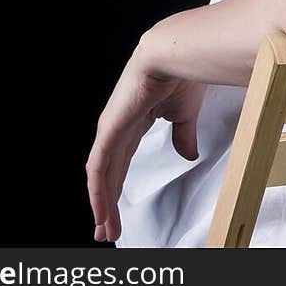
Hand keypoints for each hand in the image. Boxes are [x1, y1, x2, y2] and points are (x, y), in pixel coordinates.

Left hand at [86, 34, 206, 242]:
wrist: (175, 55)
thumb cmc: (182, 75)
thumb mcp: (184, 114)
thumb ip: (182, 135)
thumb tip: (188, 154)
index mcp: (135, 120)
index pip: (122, 161)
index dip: (119, 187)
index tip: (120, 214)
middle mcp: (119, 126)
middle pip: (110, 172)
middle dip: (108, 203)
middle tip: (108, 230)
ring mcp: (111, 128)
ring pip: (102, 174)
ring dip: (103, 203)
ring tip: (106, 230)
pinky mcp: (108, 129)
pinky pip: (99, 167)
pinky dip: (98, 191)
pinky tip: (101, 210)